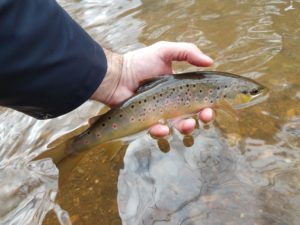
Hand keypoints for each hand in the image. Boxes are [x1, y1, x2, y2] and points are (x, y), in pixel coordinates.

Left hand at [91, 41, 213, 136]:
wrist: (117, 76)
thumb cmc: (139, 63)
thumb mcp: (164, 51)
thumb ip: (187, 52)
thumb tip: (210, 61)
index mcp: (178, 87)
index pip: (197, 97)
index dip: (207, 103)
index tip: (212, 105)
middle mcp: (172, 102)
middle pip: (192, 114)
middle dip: (203, 117)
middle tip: (206, 116)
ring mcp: (160, 113)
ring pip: (177, 126)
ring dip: (186, 128)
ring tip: (187, 125)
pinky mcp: (147, 122)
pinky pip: (157, 131)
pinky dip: (161, 132)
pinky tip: (162, 128)